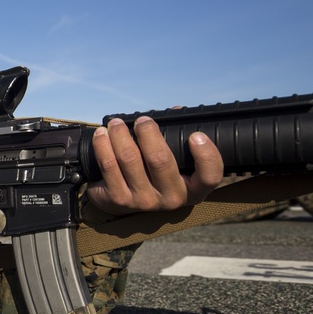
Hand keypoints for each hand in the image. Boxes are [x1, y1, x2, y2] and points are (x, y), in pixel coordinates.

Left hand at [85, 116, 223, 215]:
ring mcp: (144, 201)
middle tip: (142, 121)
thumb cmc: (156, 174)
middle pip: (159, 160)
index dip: (206, 155)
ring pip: (129, 158)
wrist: (125, 202)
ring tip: (116, 124)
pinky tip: (102, 135)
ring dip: (120, 134)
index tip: (195, 135)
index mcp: (194, 189)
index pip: (210, 176)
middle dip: (147, 132)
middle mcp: (171, 198)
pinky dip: (103, 145)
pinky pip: (108, 165)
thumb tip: (176, 111)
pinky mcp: (117, 200)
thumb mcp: (175, 163)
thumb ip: (178, 138)